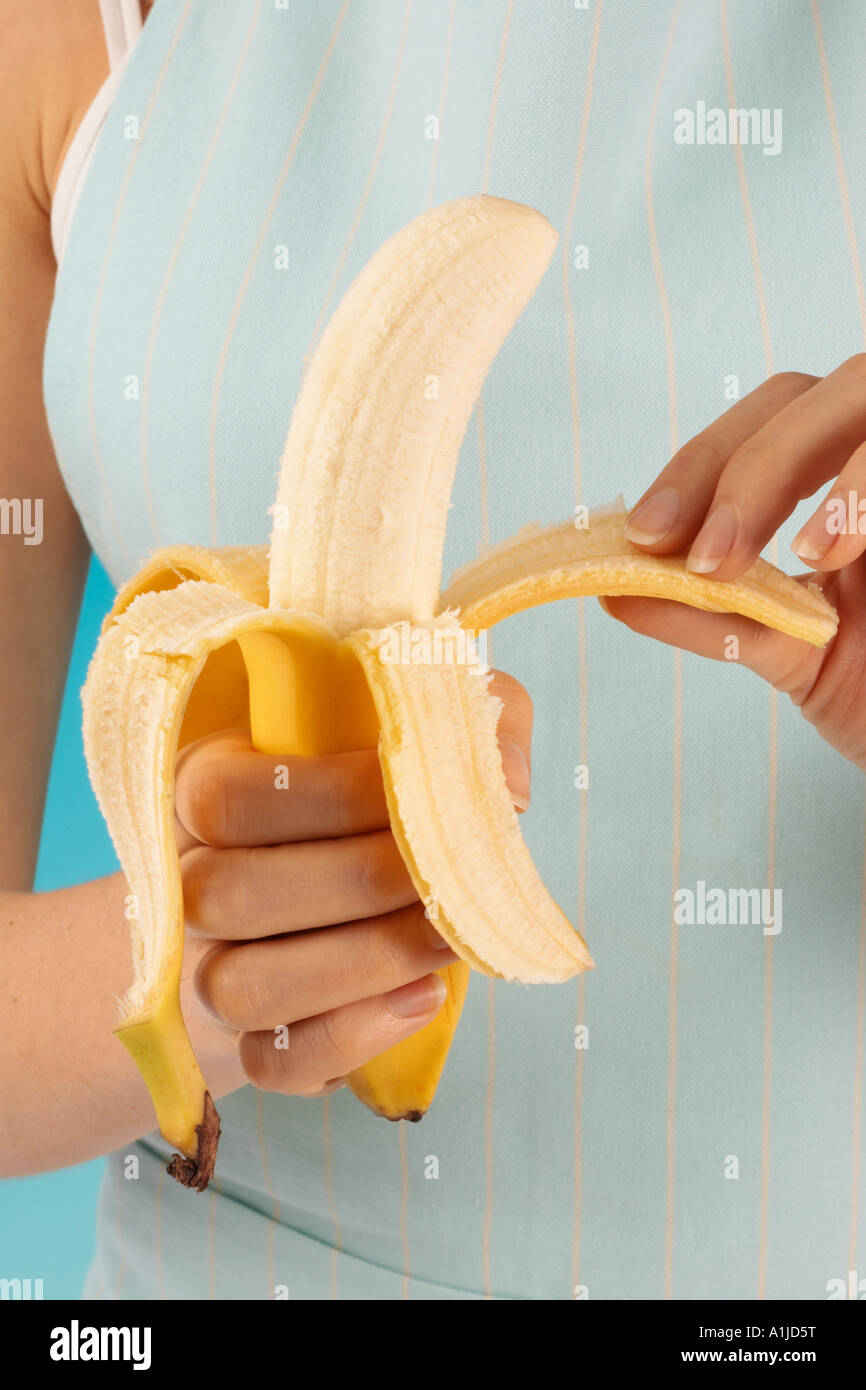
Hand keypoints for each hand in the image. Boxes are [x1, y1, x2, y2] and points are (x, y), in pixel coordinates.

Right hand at [172, 671, 531, 1097]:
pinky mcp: (252, 1039)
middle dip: (357, 885)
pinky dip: (350, 1040)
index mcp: (205, 784)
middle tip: (449, 875)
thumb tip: (506, 787)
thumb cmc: (383, 785)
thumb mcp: (425, 722)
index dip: (331, 800)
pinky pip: (275, 1064)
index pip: (226, 798)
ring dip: (360, 965)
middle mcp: (190, 879)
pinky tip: (423, 997)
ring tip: (447, 937)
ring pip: (243, 989)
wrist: (348, 871)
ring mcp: (211, 966)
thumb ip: (464, 720)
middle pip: (227, 897)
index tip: (423, 795)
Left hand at [604, 359, 865, 769]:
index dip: (697, 466)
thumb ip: (709, 616)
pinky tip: (833, 554)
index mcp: (829, 475)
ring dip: (796, 468)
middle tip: (702, 555)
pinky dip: (859, 493)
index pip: (755, 425)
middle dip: (740, 465)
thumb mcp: (786, 652)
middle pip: (801, 394)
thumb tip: (615, 593)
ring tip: (778, 558)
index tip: (646, 534)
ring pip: (859, 393)